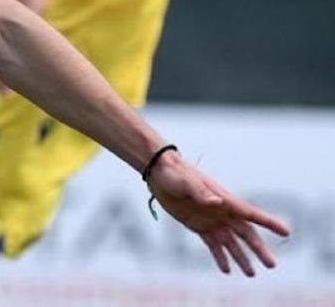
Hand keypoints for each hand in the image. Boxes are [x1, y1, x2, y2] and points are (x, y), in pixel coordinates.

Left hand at [148, 151, 290, 275]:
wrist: (159, 172)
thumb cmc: (175, 173)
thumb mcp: (186, 182)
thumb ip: (201, 192)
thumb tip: (217, 201)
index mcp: (225, 199)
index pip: (251, 213)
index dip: (269, 223)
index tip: (287, 232)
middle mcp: (223, 212)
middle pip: (246, 234)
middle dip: (259, 249)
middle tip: (272, 265)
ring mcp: (212, 220)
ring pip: (232, 243)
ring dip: (241, 258)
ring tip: (251, 274)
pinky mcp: (198, 226)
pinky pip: (213, 245)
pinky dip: (220, 257)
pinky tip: (227, 270)